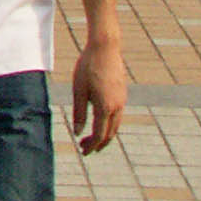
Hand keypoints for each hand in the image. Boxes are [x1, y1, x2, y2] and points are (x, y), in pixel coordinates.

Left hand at [70, 33, 127, 152]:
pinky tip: (98, 121)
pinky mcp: (123, 94)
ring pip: (115, 125)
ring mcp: (122, 100)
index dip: (91, 146)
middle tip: (84, 148)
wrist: (105, 47)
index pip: (99, 134)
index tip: (83, 152)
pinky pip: (118, 115)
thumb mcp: (79, 89)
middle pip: (110, 133)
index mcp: (105, 107)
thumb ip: (79, 112)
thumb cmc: (88, 66)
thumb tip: (78, 132)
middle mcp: (117, 106)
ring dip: (104, 135)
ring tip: (91, 138)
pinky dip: (109, 124)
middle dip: (98, 144)